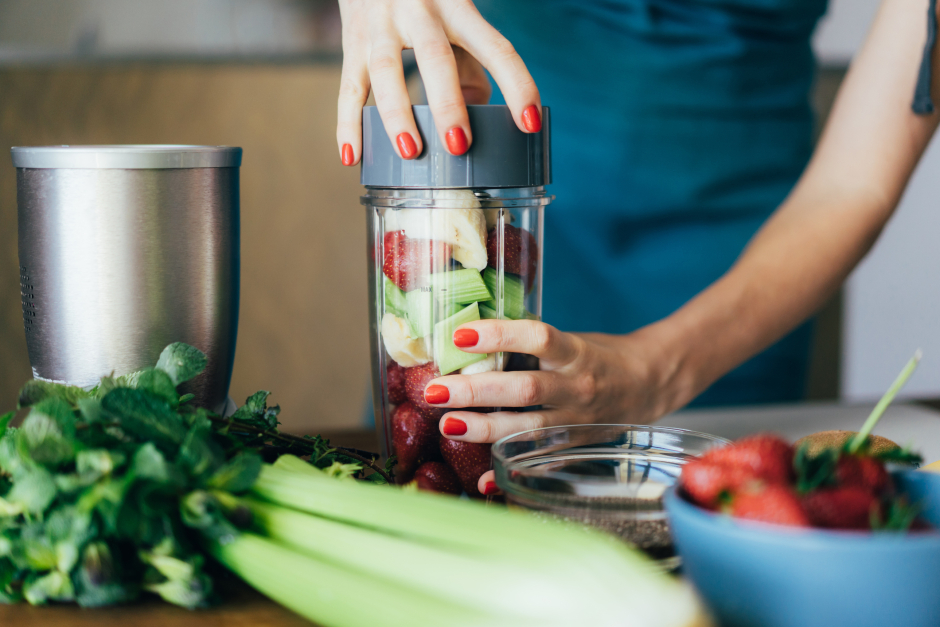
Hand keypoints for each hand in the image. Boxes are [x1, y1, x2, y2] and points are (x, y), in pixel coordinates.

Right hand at [336, 0, 540, 164]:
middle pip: (435, 57)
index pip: (495, 47)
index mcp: (458, 8)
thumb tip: (475, 112)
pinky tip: (353, 156)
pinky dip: (347, 124)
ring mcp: (381, 25)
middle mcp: (419, 11)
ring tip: (411, 152)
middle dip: (447, 103)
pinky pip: (348, 87)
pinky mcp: (351, 41)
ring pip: (386, 71)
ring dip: (398, 116)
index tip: (529, 123)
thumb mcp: (456, 18)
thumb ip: (471, 63)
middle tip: (458, 145)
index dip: (516, 85)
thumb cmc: (425, 0)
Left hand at [422, 319, 688, 493]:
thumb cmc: (598, 355)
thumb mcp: (569, 341)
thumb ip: (526, 347)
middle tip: (435, 389)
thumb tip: (465, 344)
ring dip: (483, 428)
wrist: (650, 383)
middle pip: (524, 389)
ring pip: (527, 428)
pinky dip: (509, 472)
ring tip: (446, 425)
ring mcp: (577, 421)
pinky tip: (483, 481)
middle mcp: (578, 387)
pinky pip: (539, 461)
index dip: (499, 335)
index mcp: (576, 353)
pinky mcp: (575, 446)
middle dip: (476, 390)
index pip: (538, 338)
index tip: (460, 335)